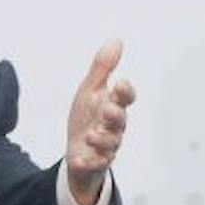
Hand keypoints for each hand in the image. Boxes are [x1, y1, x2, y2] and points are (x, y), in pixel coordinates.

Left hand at [65, 39, 134, 204]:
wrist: (78, 151)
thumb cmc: (88, 118)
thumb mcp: (91, 91)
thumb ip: (103, 68)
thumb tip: (116, 40)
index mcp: (113, 106)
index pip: (126, 98)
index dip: (125, 92)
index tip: (120, 84)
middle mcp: (113, 127)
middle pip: (120, 121)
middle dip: (115, 115)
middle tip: (108, 110)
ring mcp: (105, 147)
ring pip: (110, 144)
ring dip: (102, 139)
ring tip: (91, 134)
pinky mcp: (93, 163)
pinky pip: (94, 164)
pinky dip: (87, 163)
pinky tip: (79, 160)